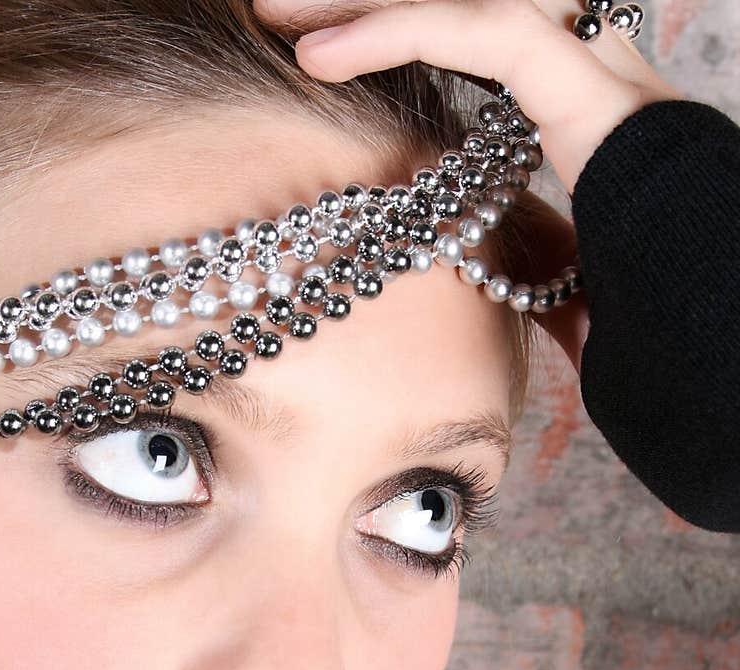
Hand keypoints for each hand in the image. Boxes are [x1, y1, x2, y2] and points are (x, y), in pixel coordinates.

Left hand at [252, 0, 684, 372]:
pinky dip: (396, 33)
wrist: (726, 336)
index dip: (415, 28)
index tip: (329, 53)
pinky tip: (320, 54)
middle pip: (479, 3)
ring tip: (275, 14)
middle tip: (283, 11)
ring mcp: (602, 73)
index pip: (497, 39)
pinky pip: (483, 36)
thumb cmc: (676, 327)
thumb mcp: (588, 294)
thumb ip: (548, 279)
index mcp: (597, 113)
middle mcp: (601, 72)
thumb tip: (517, 302)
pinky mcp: (590, 93)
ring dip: (368, 2)